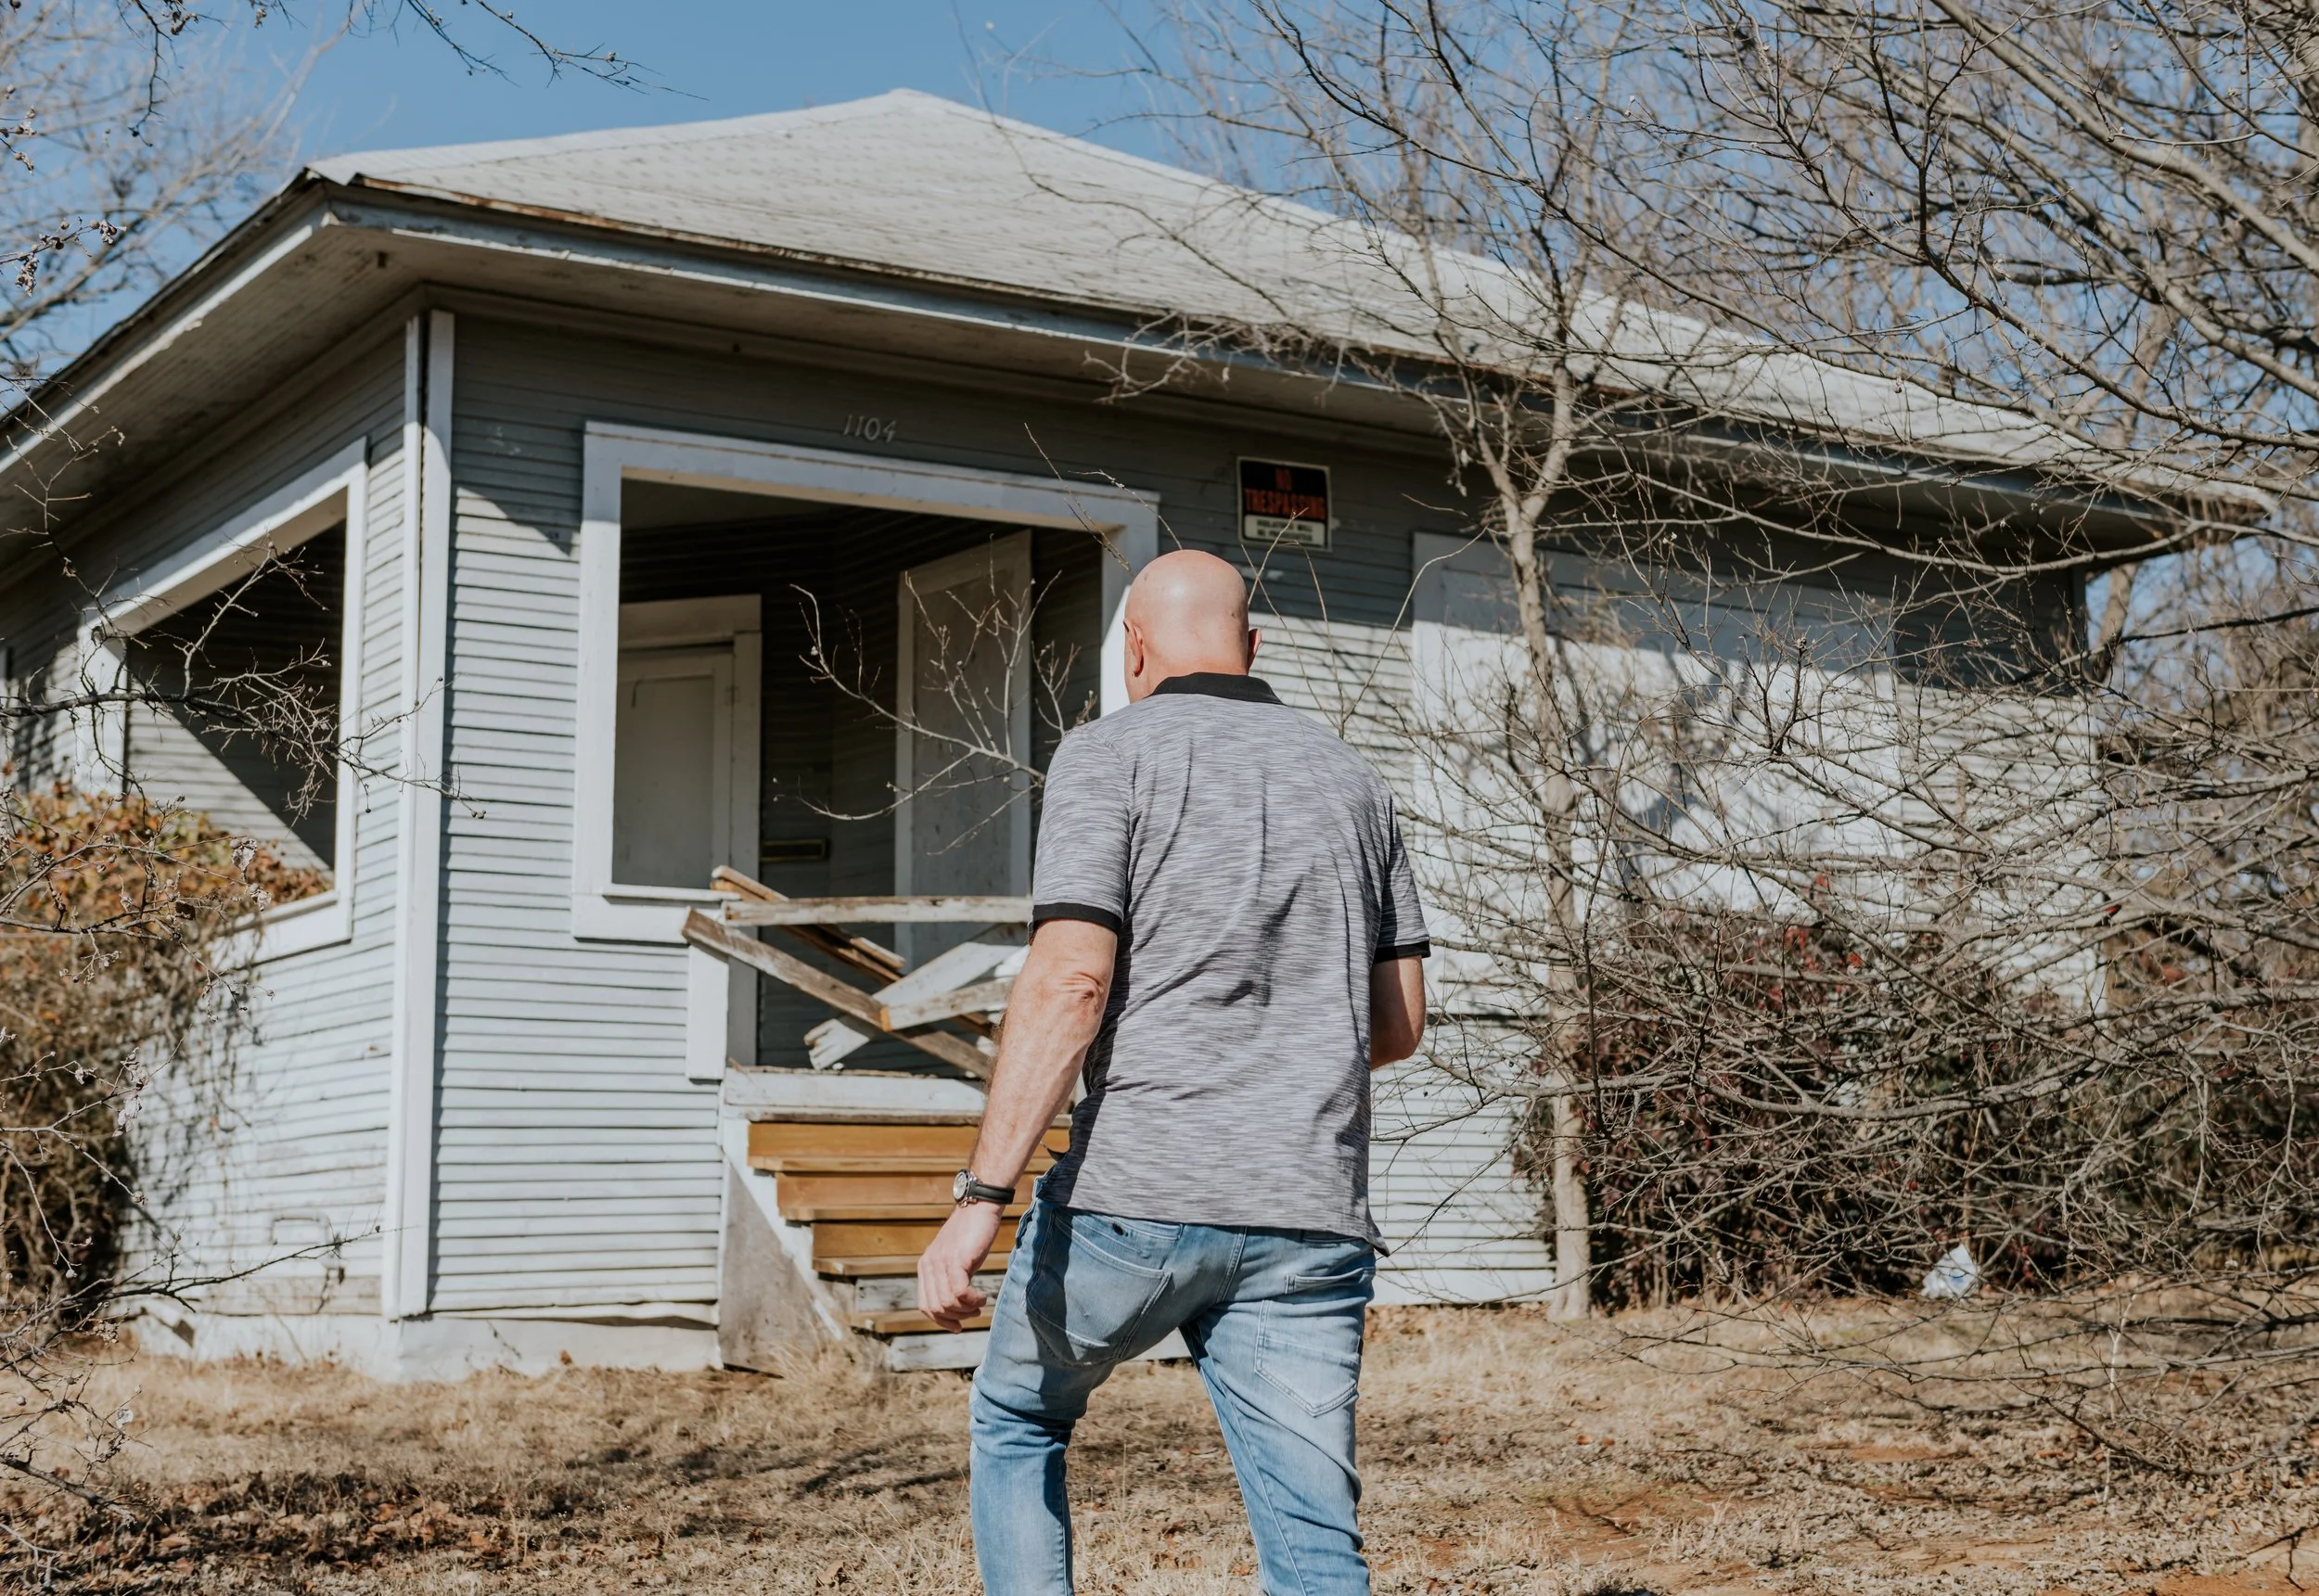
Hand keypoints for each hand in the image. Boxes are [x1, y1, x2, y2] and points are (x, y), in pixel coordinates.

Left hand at [917, 1201, 1004, 1330]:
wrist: (980, 1205)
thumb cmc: (972, 1233)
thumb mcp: (955, 1258)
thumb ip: (949, 1278)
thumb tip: (954, 1304)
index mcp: (925, 1266)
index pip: (925, 1306)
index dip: (941, 1320)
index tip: (958, 1325)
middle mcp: (929, 1265)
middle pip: (935, 1308)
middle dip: (956, 1318)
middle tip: (974, 1313)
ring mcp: (941, 1262)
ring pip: (947, 1303)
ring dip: (966, 1310)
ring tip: (979, 1304)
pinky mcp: (957, 1259)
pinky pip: (960, 1293)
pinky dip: (973, 1301)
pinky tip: (983, 1296)